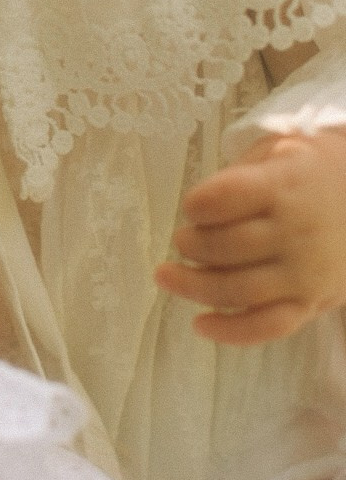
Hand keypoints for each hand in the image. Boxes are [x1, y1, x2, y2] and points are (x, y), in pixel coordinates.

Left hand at [154, 129, 345, 344]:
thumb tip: (201, 206)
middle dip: (191, 245)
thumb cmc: (314, 171)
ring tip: (166, 275)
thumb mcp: (282, 148)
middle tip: (180, 240)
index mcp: (287, 185)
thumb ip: (242, 172)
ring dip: (194, 285)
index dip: (199, 204)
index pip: (228, 197)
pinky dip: (231, 331)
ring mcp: (306, 272)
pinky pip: (269, 325)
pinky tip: (199, 325)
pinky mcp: (312, 303)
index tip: (191, 207)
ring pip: (240, 289)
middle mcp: (297, 231)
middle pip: (227, 246)